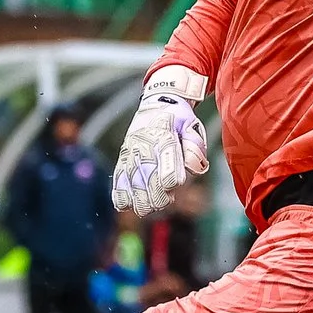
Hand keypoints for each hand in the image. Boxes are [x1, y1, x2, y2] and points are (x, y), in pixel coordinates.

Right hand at [112, 65, 208, 213]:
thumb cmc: (179, 121)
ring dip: (141, 201)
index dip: (171, 178)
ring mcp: (130, 154)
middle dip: (157, 197)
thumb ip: (195, 147)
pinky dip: (122, 197)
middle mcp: (144, 146)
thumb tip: (192, 168)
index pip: (166, 163)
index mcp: (164, 136)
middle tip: (166, 200)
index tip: (175, 185)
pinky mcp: (122, 160)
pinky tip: (129, 205)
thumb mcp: (192, 126)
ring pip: (132, 185)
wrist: (156, 105)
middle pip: (148, 179)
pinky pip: (118, 182)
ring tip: (150, 207)